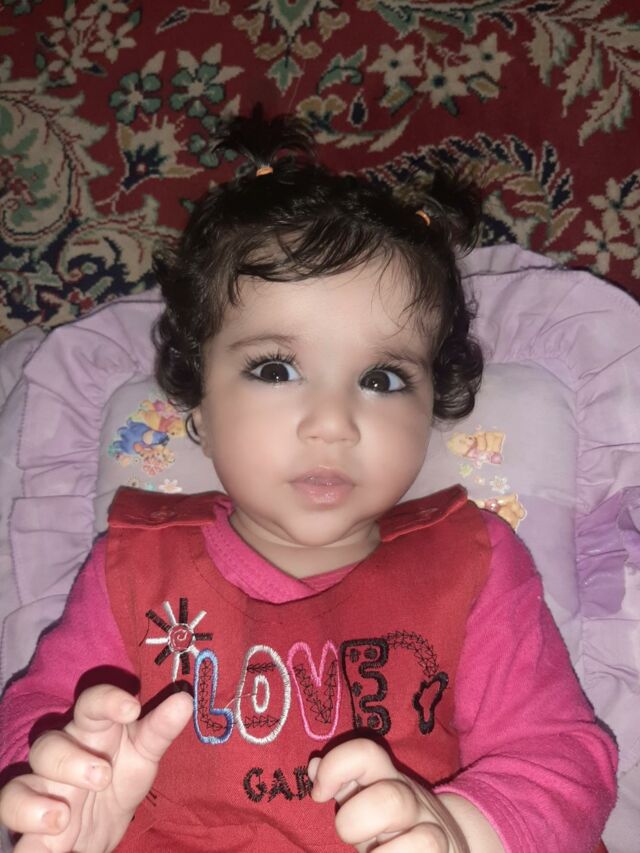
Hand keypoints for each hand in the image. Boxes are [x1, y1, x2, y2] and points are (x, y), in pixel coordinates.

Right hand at [0, 684, 191, 852]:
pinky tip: (52, 834)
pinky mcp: (28, 825)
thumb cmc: (119, 778)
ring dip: (37, 802)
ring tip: (64, 817)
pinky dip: (26, 828)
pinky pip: (13, 818)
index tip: (132, 709)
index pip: (90, 704)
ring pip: (18, 786)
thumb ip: (161, 729)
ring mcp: (40, 790)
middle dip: (71, 761)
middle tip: (102, 776)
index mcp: (91, 731)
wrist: (96, 829)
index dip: (106, 701)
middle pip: (47, 746)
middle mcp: (59, 756)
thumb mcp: (144, 756)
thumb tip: (184, 700)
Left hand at [310, 739, 498, 851]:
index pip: (366, 752)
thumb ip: (341, 783)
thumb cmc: (391, 823)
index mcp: (386, 777)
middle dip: (355, 825)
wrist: (447, 841)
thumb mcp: (366, 798)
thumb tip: (314, 766)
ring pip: (422, 841)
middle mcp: (411, 799)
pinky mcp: (443, 852)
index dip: (336, 768)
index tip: (318, 794)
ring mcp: (432, 830)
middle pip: (390, 800)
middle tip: (348, 837)